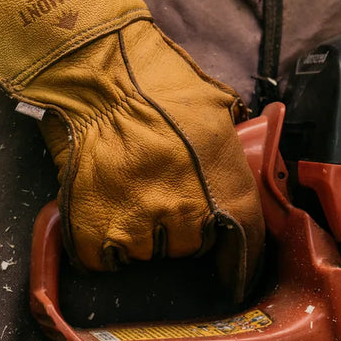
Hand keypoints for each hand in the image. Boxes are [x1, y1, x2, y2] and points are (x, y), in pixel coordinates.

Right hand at [0, 0, 264, 300]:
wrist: (95, 72)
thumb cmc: (154, 81)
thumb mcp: (215, 108)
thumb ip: (230, 148)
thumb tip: (246, 160)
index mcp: (222, 182)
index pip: (244, 241)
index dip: (239, 259)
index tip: (233, 268)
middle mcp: (185, 212)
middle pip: (190, 246)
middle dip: (180, 226)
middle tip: (160, 191)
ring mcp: (138, 225)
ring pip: (147, 253)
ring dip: (140, 232)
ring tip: (127, 191)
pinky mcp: (94, 231)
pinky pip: (105, 259)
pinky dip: (102, 244)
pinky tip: (102, 209)